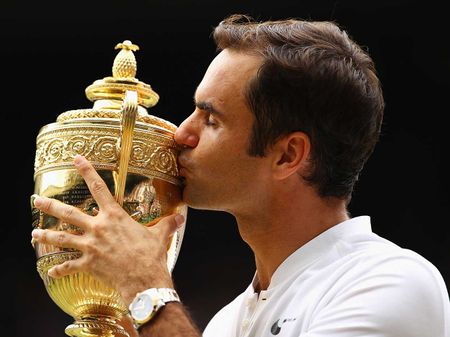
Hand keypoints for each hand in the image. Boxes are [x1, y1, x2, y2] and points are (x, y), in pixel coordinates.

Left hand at [31, 154, 184, 303]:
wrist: (143, 278)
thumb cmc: (150, 255)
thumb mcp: (160, 235)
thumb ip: (168, 224)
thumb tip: (181, 218)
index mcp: (114, 216)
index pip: (99, 188)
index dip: (87, 171)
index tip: (76, 159)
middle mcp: (98, 228)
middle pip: (69, 214)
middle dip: (50, 206)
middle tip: (37, 200)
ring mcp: (90, 246)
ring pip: (62, 238)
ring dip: (45, 236)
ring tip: (33, 234)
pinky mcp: (88, 264)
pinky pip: (69, 266)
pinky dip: (59, 270)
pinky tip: (51, 271)